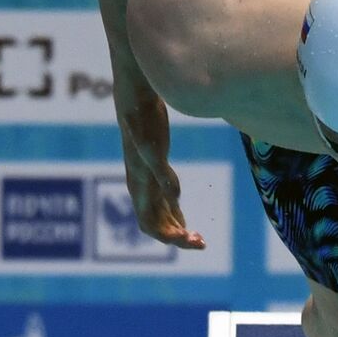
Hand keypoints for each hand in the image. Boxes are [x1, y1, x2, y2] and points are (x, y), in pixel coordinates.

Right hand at [119, 100, 205, 249]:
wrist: (135, 94)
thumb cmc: (142, 119)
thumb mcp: (152, 146)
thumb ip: (163, 173)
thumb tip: (176, 198)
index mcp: (139, 184)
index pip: (149, 224)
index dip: (167, 237)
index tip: (189, 241)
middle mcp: (141, 186)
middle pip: (156, 225)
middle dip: (177, 238)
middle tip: (202, 242)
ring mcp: (147, 178)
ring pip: (160, 215)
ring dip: (178, 229)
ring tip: (199, 239)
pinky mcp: (155, 168)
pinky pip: (164, 201)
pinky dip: (175, 214)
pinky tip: (186, 221)